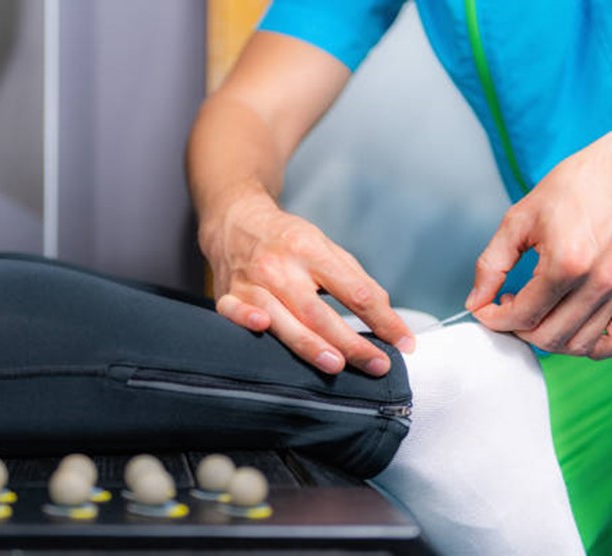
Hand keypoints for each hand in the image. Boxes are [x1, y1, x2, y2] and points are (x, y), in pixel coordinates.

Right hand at [203, 194, 415, 375]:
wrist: (237, 222)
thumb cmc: (287, 240)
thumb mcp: (326, 249)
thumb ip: (356, 281)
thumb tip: (387, 319)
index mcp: (310, 250)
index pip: (353, 290)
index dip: (382, 318)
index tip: (403, 342)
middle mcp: (279, 266)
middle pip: (317, 311)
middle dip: (350, 342)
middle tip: (377, 364)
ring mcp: (251, 282)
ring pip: (280, 318)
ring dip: (308, 343)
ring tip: (336, 364)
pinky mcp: (227, 295)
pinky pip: (233, 310)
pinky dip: (245, 319)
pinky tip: (262, 327)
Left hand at [467, 132, 611, 358]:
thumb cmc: (575, 186)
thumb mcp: (519, 219)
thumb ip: (492, 265)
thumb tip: (476, 300)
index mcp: (567, 263)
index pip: (522, 316)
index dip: (494, 319)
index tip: (484, 310)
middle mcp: (600, 282)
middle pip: (549, 337)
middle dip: (518, 330)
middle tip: (506, 309)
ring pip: (578, 344)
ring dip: (547, 335)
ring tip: (534, 308)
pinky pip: (610, 340)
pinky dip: (585, 341)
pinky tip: (567, 320)